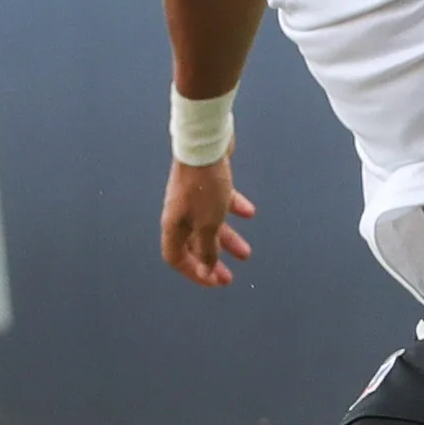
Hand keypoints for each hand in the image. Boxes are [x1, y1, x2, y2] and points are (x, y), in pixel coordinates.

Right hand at [161, 158, 253, 287]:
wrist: (204, 143)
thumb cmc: (204, 185)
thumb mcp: (209, 223)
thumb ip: (208, 249)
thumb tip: (207, 269)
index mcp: (174, 226)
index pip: (177, 258)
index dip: (194, 273)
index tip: (214, 281)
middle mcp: (180, 213)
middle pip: (195, 245)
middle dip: (213, 261)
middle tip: (229, 276)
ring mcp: (193, 197)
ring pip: (209, 225)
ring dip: (227, 239)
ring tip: (246, 253)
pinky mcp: (206, 182)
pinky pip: (219, 203)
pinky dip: (233, 209)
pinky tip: (249, 212)